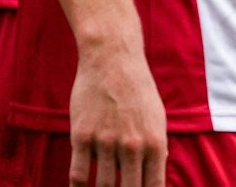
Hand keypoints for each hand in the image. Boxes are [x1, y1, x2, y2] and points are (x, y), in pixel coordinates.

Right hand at [68, 41, 166, 186]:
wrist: (113, 62)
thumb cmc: (138, 90)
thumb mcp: (157, 118)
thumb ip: (156, 147)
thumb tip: (156, 172)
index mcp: (155, 143)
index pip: (153, 186)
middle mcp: (133, 146)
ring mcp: (106, 142)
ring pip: (102, 186)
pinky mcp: (82, 136)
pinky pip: (78, 174)